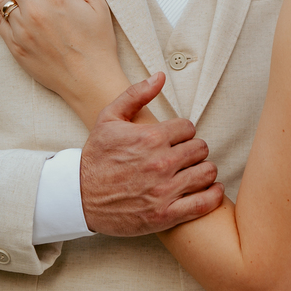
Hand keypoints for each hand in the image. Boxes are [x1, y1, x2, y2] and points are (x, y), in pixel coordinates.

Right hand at [81, 74, 223, 235]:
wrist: (78, 197)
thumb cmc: (95, 158)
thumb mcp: (108, 119)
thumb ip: (135, 94)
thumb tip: (160, 76)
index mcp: (150, 137)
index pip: (188, 127)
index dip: (183, 132)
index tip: (176, 139)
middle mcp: (160, 163)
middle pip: (200, 148)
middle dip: (194, 150)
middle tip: (185, 156)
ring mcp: (164, 190)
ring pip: (206, 172)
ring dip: (204, 170)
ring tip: (195, 171)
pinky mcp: (165, 214)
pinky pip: (204, 203)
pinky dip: (213, 195)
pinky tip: (211, 190)